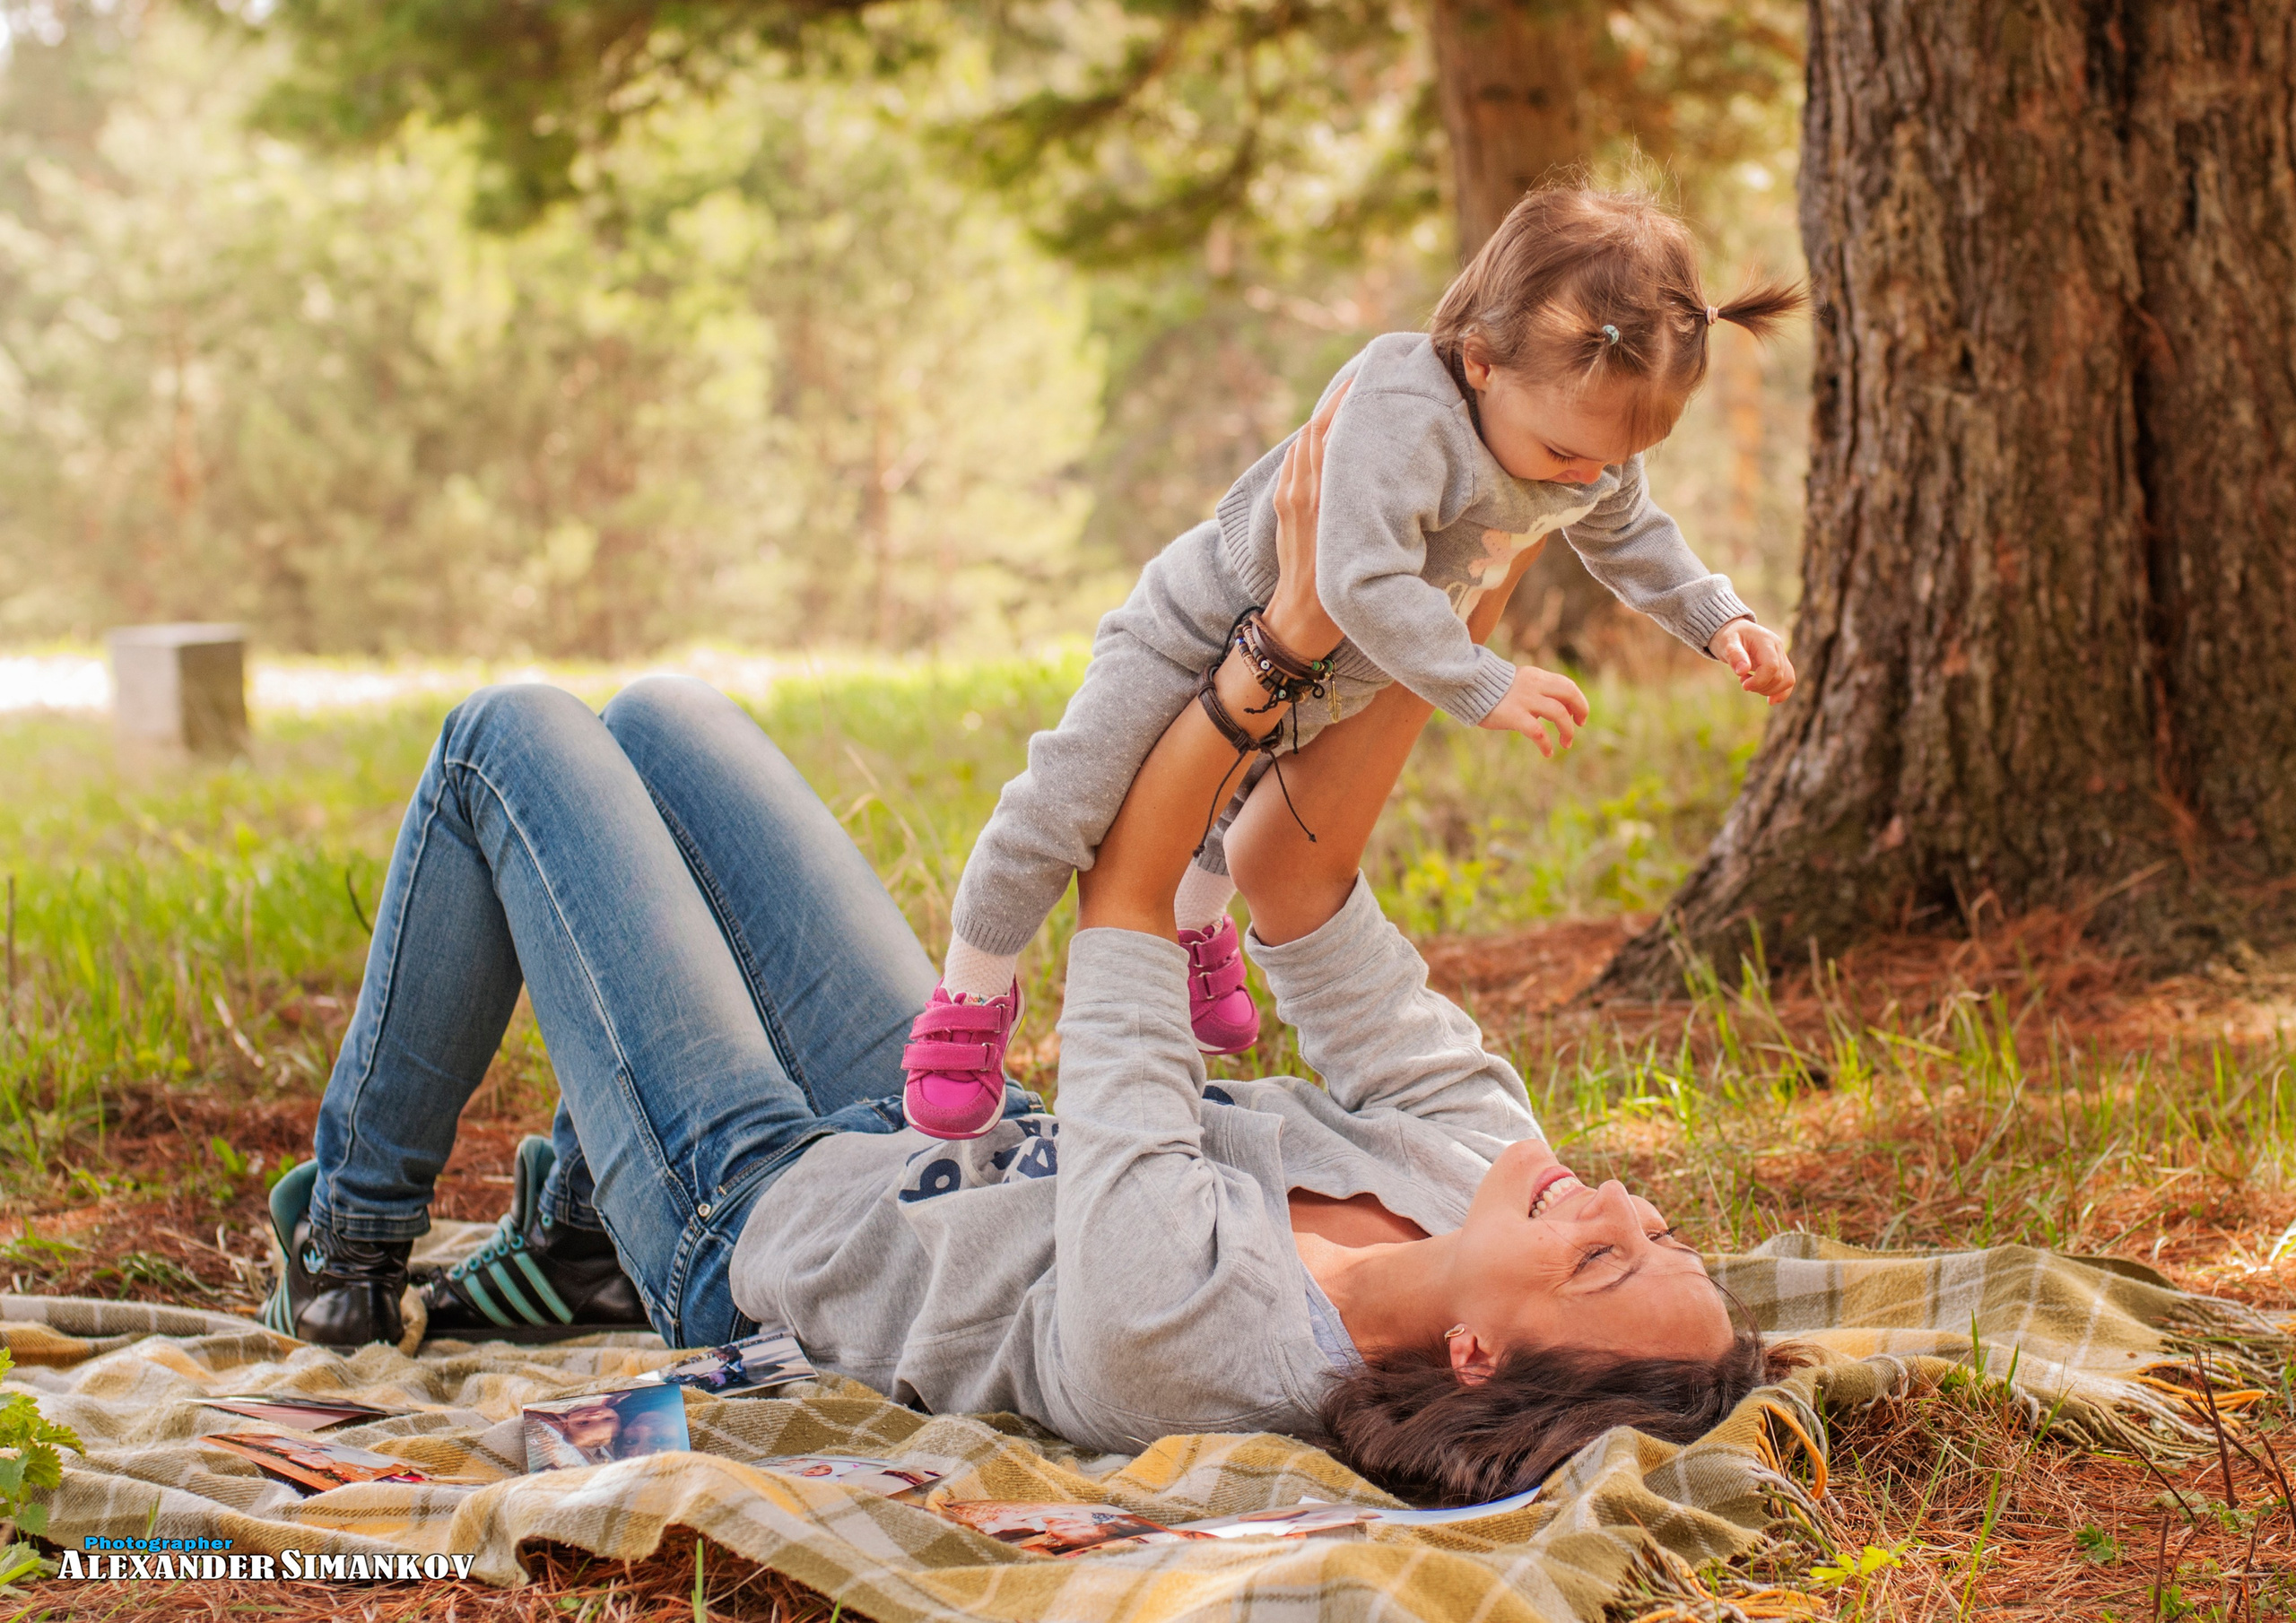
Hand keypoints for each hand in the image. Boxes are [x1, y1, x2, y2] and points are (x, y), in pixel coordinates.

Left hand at [1263, 379, 1350, 657]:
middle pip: (1318, 429)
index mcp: (1319, 495)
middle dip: (1339, 404)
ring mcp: (1290, 497)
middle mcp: (1301, 489)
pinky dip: (1314, 442)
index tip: (1369, 378)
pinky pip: (1298, 462)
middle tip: (1366, 381)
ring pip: (1306, 443)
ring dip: (1327, 420)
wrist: (1300, 618)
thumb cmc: (1336, 589)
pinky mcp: (1285, 506)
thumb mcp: (1355, 543)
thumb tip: (1373, 459)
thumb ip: (1362, 501)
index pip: (1329, 432)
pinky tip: (1331, 437)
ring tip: (1353, 402)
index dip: (1346, 402)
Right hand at [1475, 663, 1589, 757]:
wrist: (1466, 685)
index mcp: (1535, 677)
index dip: (1577, 701)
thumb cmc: (1488, 690)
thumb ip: (1534, 691)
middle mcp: (1534, 686)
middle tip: (1579, 725)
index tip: (1578, 716)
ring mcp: (1524, 700)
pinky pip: (1538, 732)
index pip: (1566, 685)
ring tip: (1566, 743)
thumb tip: (1550, 708)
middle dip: (1581, 710)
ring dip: (1567, 730)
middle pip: (1569, 693)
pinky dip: (1546, 744)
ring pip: (1559, 713)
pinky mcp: (1514, 716)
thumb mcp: (1516, 683)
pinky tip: (1547, 753)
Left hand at [1708, 619, 1794, 703]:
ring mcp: (1781, 656)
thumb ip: (1735, 655)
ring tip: (1750, 683)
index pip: (1772, 666)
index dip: (1759, 681)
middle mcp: (1778, 648)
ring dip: (1768, 690)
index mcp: (1766, 641)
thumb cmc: (1728, 636)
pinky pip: (1788, 680)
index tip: (1743, 685)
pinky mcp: (1781, 664)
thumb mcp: (1726, 643)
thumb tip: (1743, 671)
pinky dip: (1780, 693)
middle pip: (1780, 676)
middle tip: (1743, 682)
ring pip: (1787, 680)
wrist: (1733, 630)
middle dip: (1761, 686)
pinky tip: (1770, 701)